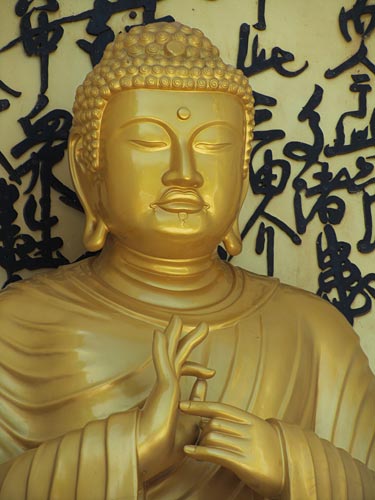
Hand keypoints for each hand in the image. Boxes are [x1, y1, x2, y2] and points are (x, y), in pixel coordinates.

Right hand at [137, 316, 213, 480]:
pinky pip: (161, 360)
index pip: (185, 373)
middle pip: (178, 355)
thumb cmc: (168, 444)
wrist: (152, 456)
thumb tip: (204, 385)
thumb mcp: (192, 420)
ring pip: (170, 351)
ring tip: (179, 318)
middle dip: (190, 339)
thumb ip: (198, 400)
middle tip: (203, 325)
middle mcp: (167, 385)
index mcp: (172, 394)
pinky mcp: (163, 384)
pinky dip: (160, 346)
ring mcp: (164, 383)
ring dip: (175, 334)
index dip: (198, 370)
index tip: (211, 374)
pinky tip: (159, 332)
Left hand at [180, 401, 284, 497]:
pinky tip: (189, 453)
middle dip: (200, 429)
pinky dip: (199, 453)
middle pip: (214, 423)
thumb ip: (236, 424)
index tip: (183, 405)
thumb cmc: (269, 453)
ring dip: (200, 443)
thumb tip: (210, 418)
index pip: (221, 407)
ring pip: (213, 437)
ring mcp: (249, 447)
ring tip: (193, 449)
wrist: (292, 474)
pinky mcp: (246, 464)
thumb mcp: (255, 432)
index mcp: (251, 419)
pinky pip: (216, 454)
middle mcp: (250, 430)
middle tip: (195, 437)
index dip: (200, 405)